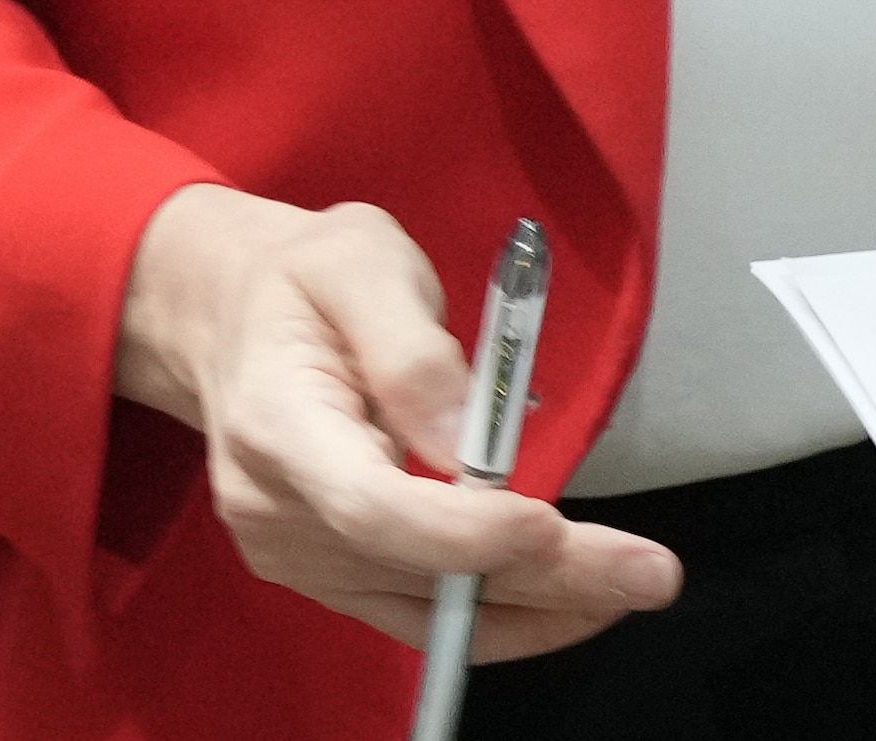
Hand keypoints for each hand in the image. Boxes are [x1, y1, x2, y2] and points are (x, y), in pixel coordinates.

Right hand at [116, 185, 683, 657]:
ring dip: (539, 606)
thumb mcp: (357, 259)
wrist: (226, 318)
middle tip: (649, 572)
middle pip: (417, 571)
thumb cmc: (303, 278)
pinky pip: (417, 616)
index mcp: (276, 426)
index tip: (551, 525)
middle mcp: (276, 513)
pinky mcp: (327, 575)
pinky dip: (500, 615)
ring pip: (429, 611)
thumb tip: (467, 439)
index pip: (373, 505)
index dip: (465, 532)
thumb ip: (409, 347)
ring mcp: (295, 557)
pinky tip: (571, 596)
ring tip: (633, 580)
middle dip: (541, 579)